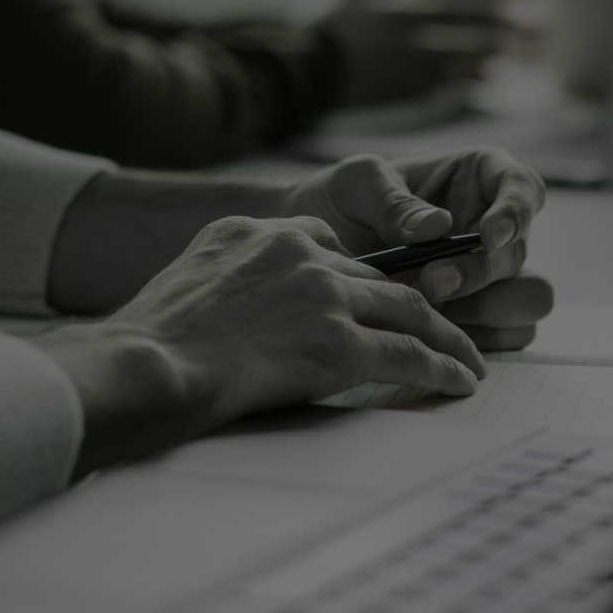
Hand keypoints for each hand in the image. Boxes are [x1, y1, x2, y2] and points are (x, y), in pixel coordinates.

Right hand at [34, 214, 484, 476]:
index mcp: (255, 231)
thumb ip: (223, 277)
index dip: (356, 274)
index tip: (372, 297)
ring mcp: (323, 295)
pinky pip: (408, 354)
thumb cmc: (148, 339)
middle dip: (415, 302)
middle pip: (376, 275)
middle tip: (442, 326)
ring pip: (408, 310)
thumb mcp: (184, 278)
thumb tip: (235, 309)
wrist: (144, 364)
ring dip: (447, 336)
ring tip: (469, 358)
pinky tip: (461, 381)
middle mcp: (298, 252)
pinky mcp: (338, 343)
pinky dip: (442, 368)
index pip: (325, 244)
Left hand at [284, 149, 552, 349]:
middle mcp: (495, 229)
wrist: (316, 255)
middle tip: (432, 283)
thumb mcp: (355, 185)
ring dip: (486, 310)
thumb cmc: (341, 204)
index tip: (487, 235)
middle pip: (521, 253)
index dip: (516, 212)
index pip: (522, 186)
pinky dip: (478, 339)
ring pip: (530, 299)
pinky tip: (431, 333)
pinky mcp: (484, 318)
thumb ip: (393, 200)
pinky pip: (510, 336)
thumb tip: (437, 228)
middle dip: (482, 272)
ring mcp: (493, 277)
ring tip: (428, 309)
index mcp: (478, 179)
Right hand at [320, 0, 518, 106]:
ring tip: (516, 58)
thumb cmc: (329, 28)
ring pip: (465, 64)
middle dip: (508, 31)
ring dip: (492, 60)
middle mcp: (418, 38)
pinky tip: (484, 82)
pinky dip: (464, 83)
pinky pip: (443, 86)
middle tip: (540, 29)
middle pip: (474, 34)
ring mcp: (414, 67)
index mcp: (409, 8)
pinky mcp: (405, 91)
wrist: (309, 71)